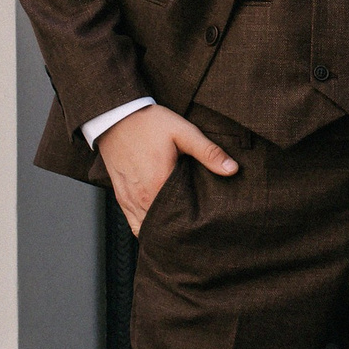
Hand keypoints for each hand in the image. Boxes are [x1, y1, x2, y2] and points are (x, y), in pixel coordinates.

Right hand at [97, 103, 237, 236]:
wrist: (116, 117)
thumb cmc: (149, 123)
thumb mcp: (183, 132)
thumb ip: (208, 152)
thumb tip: (233, 169)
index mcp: (159, 184)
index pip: (180, 217)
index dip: (194, 224)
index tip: (206, 225)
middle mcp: (142, 197)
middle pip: (163, 226)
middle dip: (180, 231)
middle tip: (197, 231)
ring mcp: (130, 199)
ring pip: (147, 229)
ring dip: (162, 231)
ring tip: (180, 231)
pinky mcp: (121, 197)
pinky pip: (134, 224)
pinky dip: (146, 228)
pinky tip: (159, 227)